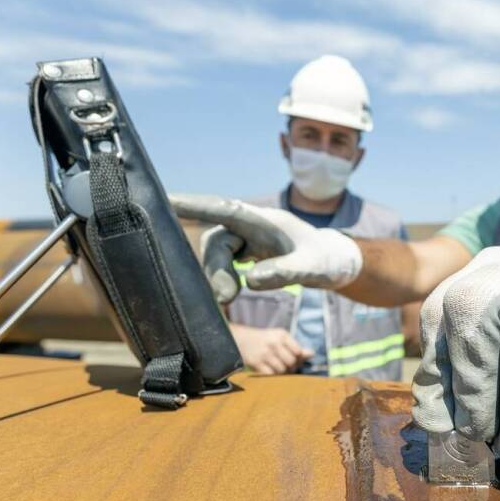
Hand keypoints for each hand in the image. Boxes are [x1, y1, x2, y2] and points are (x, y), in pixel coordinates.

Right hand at [171, 194, 361, 302]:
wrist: (332, 262)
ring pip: (216, 253)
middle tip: (228, 300)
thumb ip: (285, 273)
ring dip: (218, 277)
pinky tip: (227, 293)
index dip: (196, 205)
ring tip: (230, 300)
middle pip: (216, 240)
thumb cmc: (324, 261)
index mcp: (263, 221)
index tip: (168, 199)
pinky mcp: (243, 251)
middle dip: (216, 269)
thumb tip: (252, 281)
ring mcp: (245, 237)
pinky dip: (221, 278)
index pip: (225, 209)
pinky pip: (221, 261)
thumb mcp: (311, 269)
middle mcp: (250, 225)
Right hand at [230, 325, 313, 374]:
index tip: (296, 359)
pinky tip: (271, 371)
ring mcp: (264, 353)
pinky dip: (273, 376)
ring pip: (282, 370)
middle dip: (292, 367)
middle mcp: (273, 343)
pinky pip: (271, 374)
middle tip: (288, 366)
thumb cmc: (266, 340)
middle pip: (291, 362)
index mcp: (282, 335)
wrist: (242, 339)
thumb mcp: (281, 338)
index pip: (298, 352)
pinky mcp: (256, 363)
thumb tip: (312, 354)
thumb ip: (296, 347)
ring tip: (280, 369)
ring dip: (283, 373)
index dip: (299, 359)